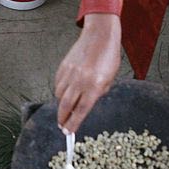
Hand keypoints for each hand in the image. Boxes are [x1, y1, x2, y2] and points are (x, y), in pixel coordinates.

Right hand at [55, 13, 122, 132]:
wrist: (99, 35)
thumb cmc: (109, 56)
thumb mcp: (109, 79)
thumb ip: (98, 93)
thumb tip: (86, 103)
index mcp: (94, 86)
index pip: (81, 110)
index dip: (73, 124)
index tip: (68, 132)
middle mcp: (80, 81)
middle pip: (66, 106)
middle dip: (62, 119)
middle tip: (62, 126)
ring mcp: (70, 73)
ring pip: (60, 95)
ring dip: (61, 105)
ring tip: (65, 109)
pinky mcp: (63, 66)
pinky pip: (58, 83)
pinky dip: (60, 90)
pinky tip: (65, 92)